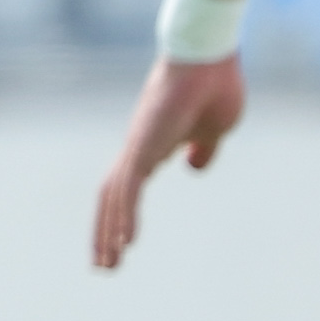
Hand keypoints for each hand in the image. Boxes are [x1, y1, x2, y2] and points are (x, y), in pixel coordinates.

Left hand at [90, 54, 246, 268]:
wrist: (211, 54)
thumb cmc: (215, 84)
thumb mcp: (215, 129)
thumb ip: (202, 149)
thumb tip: (194, 167)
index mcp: (154, 146)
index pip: (129, 189)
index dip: (123, 217)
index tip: (124, 246)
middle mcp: (139, 148)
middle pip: (113, 197)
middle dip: (107, 232)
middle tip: (105, 266)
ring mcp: (138, 144)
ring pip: (114, 197)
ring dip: (109, 232)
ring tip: (108, 264)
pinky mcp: (144, 142)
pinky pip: (128, 187)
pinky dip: (123, 215)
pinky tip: (125, 240)